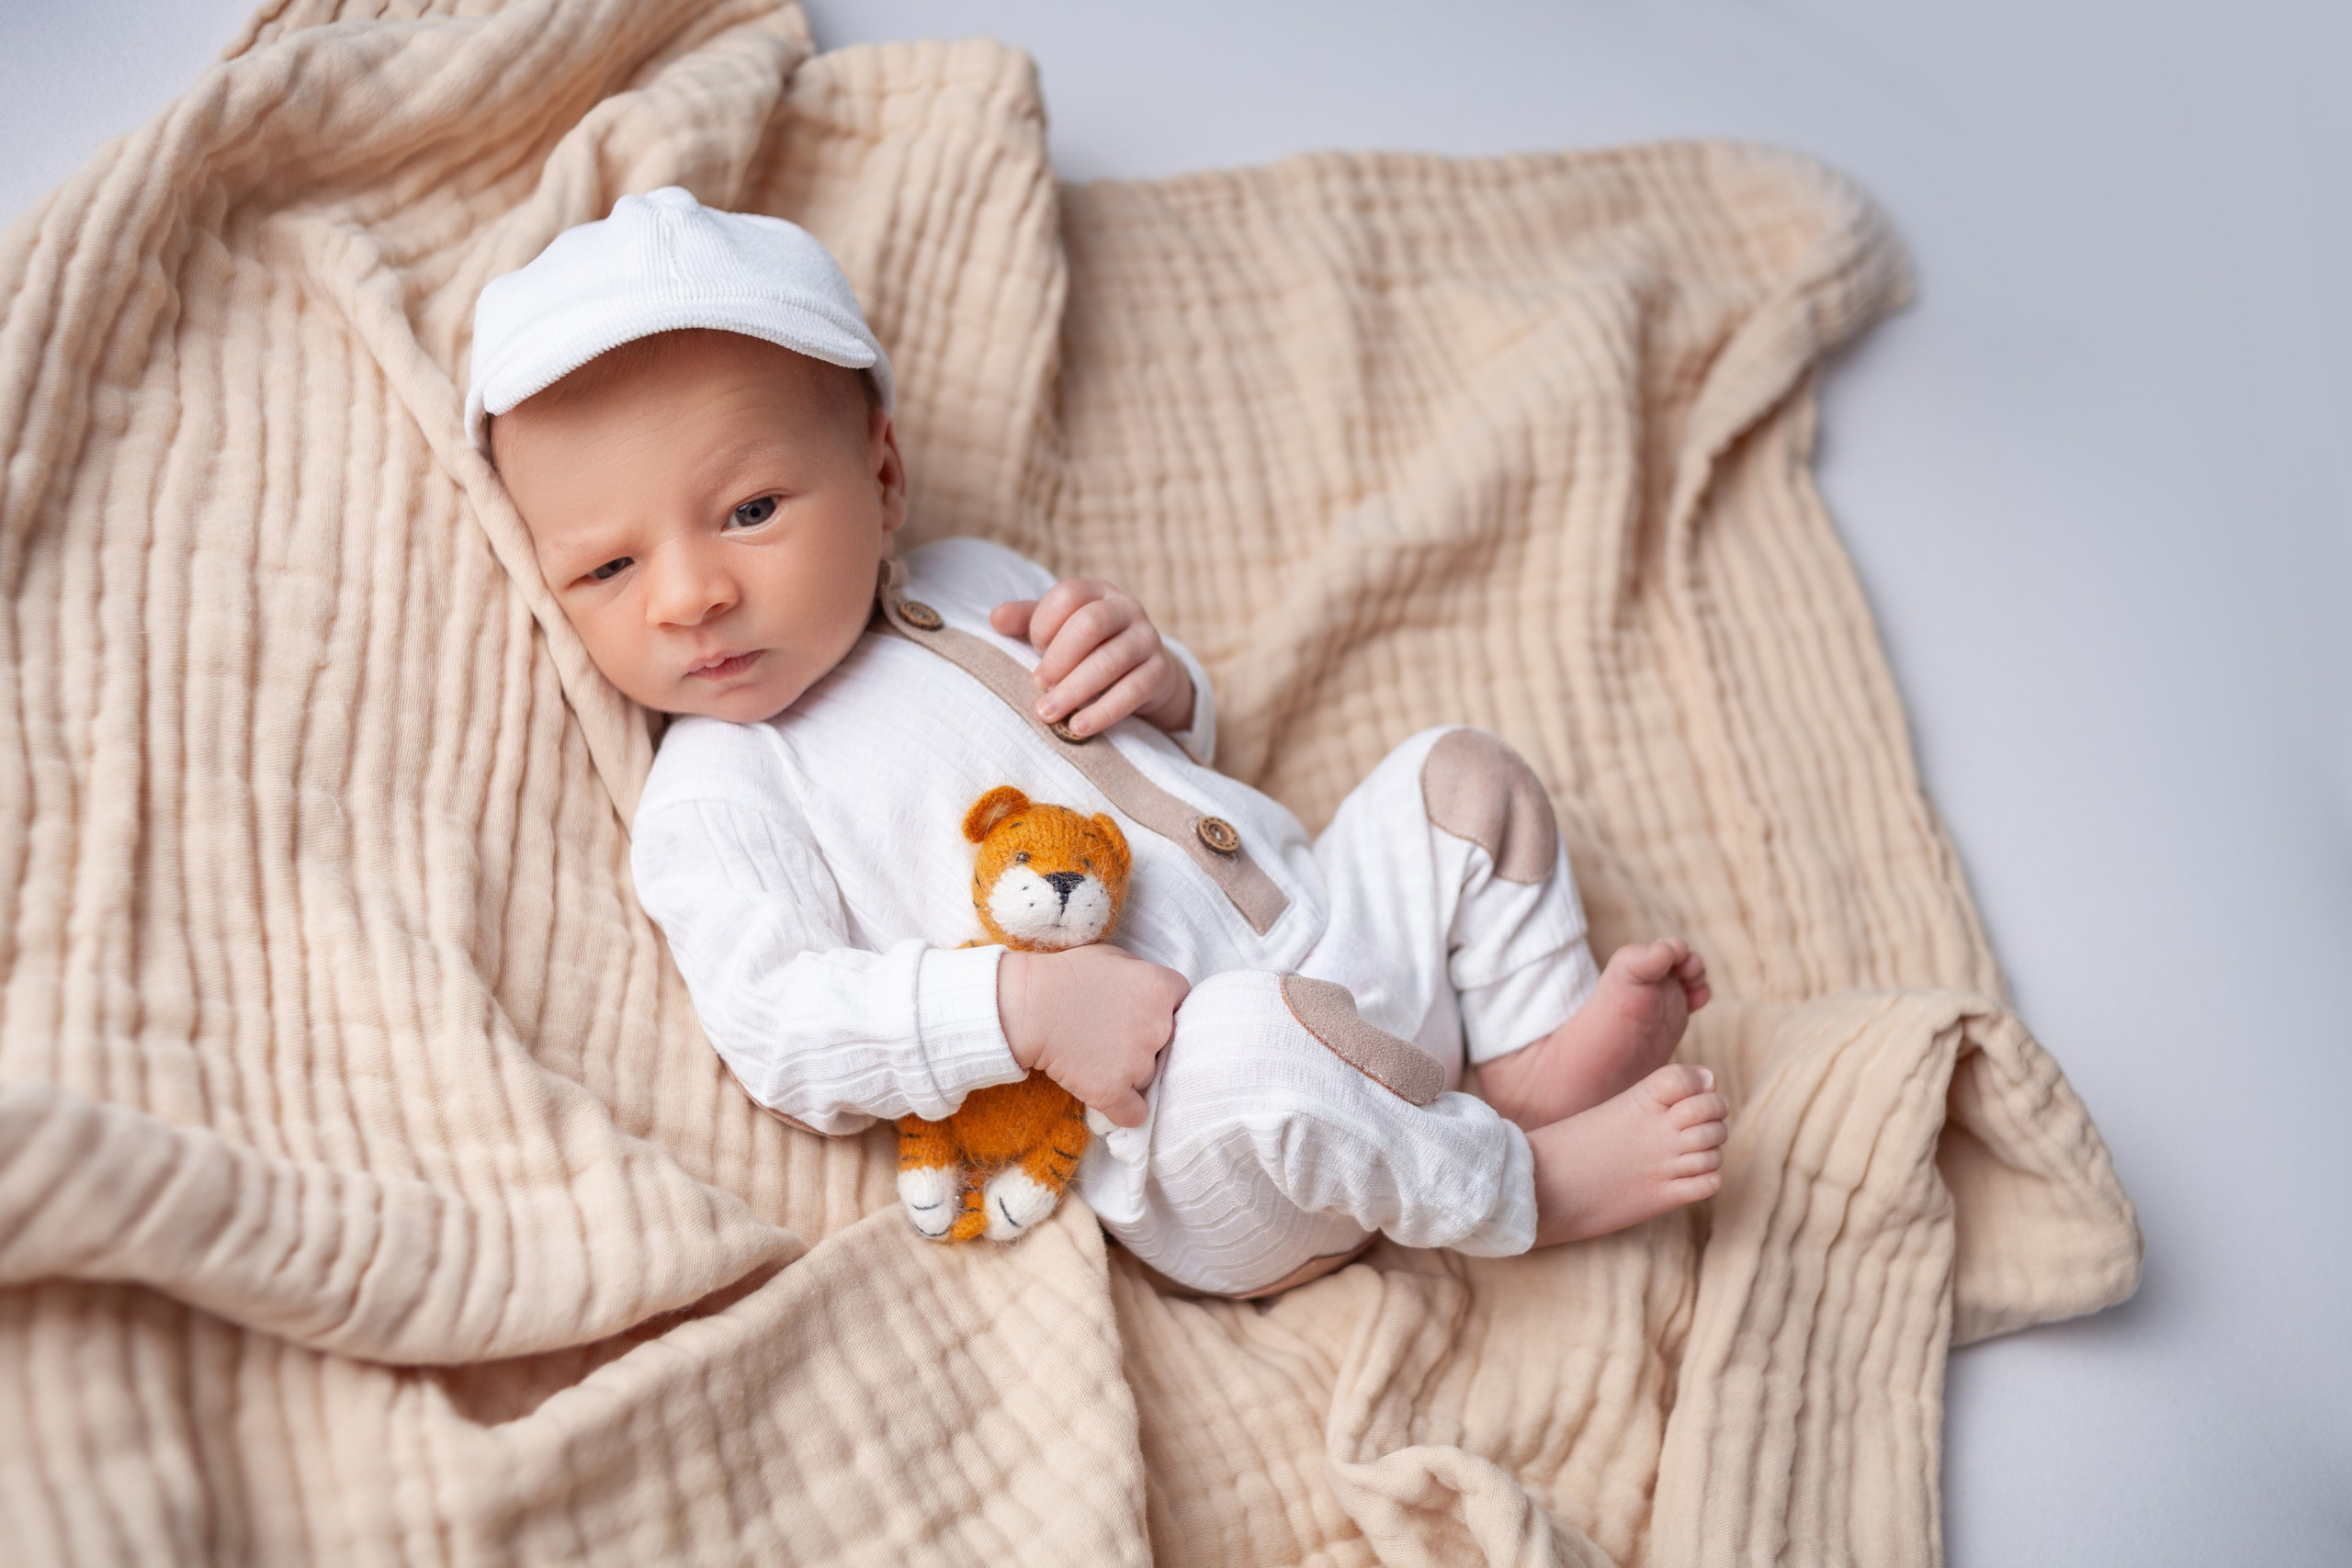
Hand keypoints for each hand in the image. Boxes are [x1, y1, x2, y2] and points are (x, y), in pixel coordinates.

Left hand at [990, 578, 1195, 738]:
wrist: (1144, 673)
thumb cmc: (1089, 649)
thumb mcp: (1058, 630)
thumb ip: (1026, 620)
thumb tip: (996, 619)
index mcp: (1098, 591)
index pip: (1069, 595)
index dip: (1044, 623)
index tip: (1034, 649)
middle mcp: (1127, 608)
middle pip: (1090, 624)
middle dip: (1059, 658)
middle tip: (1038, 684)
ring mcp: (1147, 639)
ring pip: (1110, 661)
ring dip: (1073, 690)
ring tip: (1047, 713)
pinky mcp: (1160, 672)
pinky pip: (1132, 692)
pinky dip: (1102, 712)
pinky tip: (1078, 728)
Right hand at [997, 945, 1188, 1127]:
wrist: (1028, 1007)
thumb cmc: (1066, 975)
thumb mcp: (1113, 957)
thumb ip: (1143, 974)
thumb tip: (1155, 992)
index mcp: (1160, 989)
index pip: (1184, 1004)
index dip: (1166, 1010)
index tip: (1145, 1013)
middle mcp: (1159, 1027)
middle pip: (1171, 1044)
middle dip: (1150, 1042)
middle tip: (1119, 1036)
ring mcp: (1138, 1063)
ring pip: (1149, 1076)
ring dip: (1132, 1072)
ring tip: (1100, 1057)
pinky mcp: (1114, 1091)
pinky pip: (1135, 1113)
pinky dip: (1126, 1110)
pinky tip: (1112, 1098)